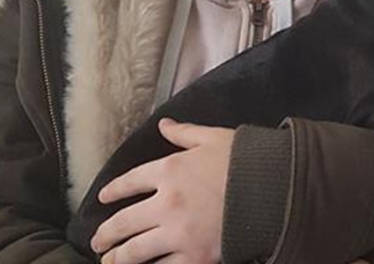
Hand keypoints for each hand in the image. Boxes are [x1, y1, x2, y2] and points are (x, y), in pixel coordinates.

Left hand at [91, 119, 235, 263]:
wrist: (274, 189)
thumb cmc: (246, 160)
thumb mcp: (213, 138)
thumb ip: (185, 133)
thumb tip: (164, 124)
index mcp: (170, 170)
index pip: (130, 182)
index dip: (114, 191)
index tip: (104, 198)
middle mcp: (166, 203)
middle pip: (125, 223)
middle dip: (106, 234)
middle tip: (98, 242)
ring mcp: (178, 233)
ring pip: (136, 252)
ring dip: (119, 258)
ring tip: (110, 262)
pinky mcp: (194, 257)